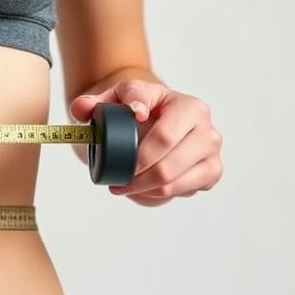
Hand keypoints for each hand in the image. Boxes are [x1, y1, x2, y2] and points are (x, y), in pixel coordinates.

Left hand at [69, 80, 222, 206]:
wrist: (153, 120)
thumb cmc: (134, 110)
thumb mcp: (113, 100)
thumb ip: (91, 102)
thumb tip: (83, 109)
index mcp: (188, 107)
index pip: (164, 135)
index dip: (141, 151)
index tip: (116, 164)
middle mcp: (206, 129)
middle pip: (167, 165)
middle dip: (136, 177)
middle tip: (116, 182)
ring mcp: (211, 153)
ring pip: (173, 182)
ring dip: (143, 189)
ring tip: (124, 186)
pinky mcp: (211, 173)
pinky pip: (182, 192)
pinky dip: (157, 194)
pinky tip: (143, 188)